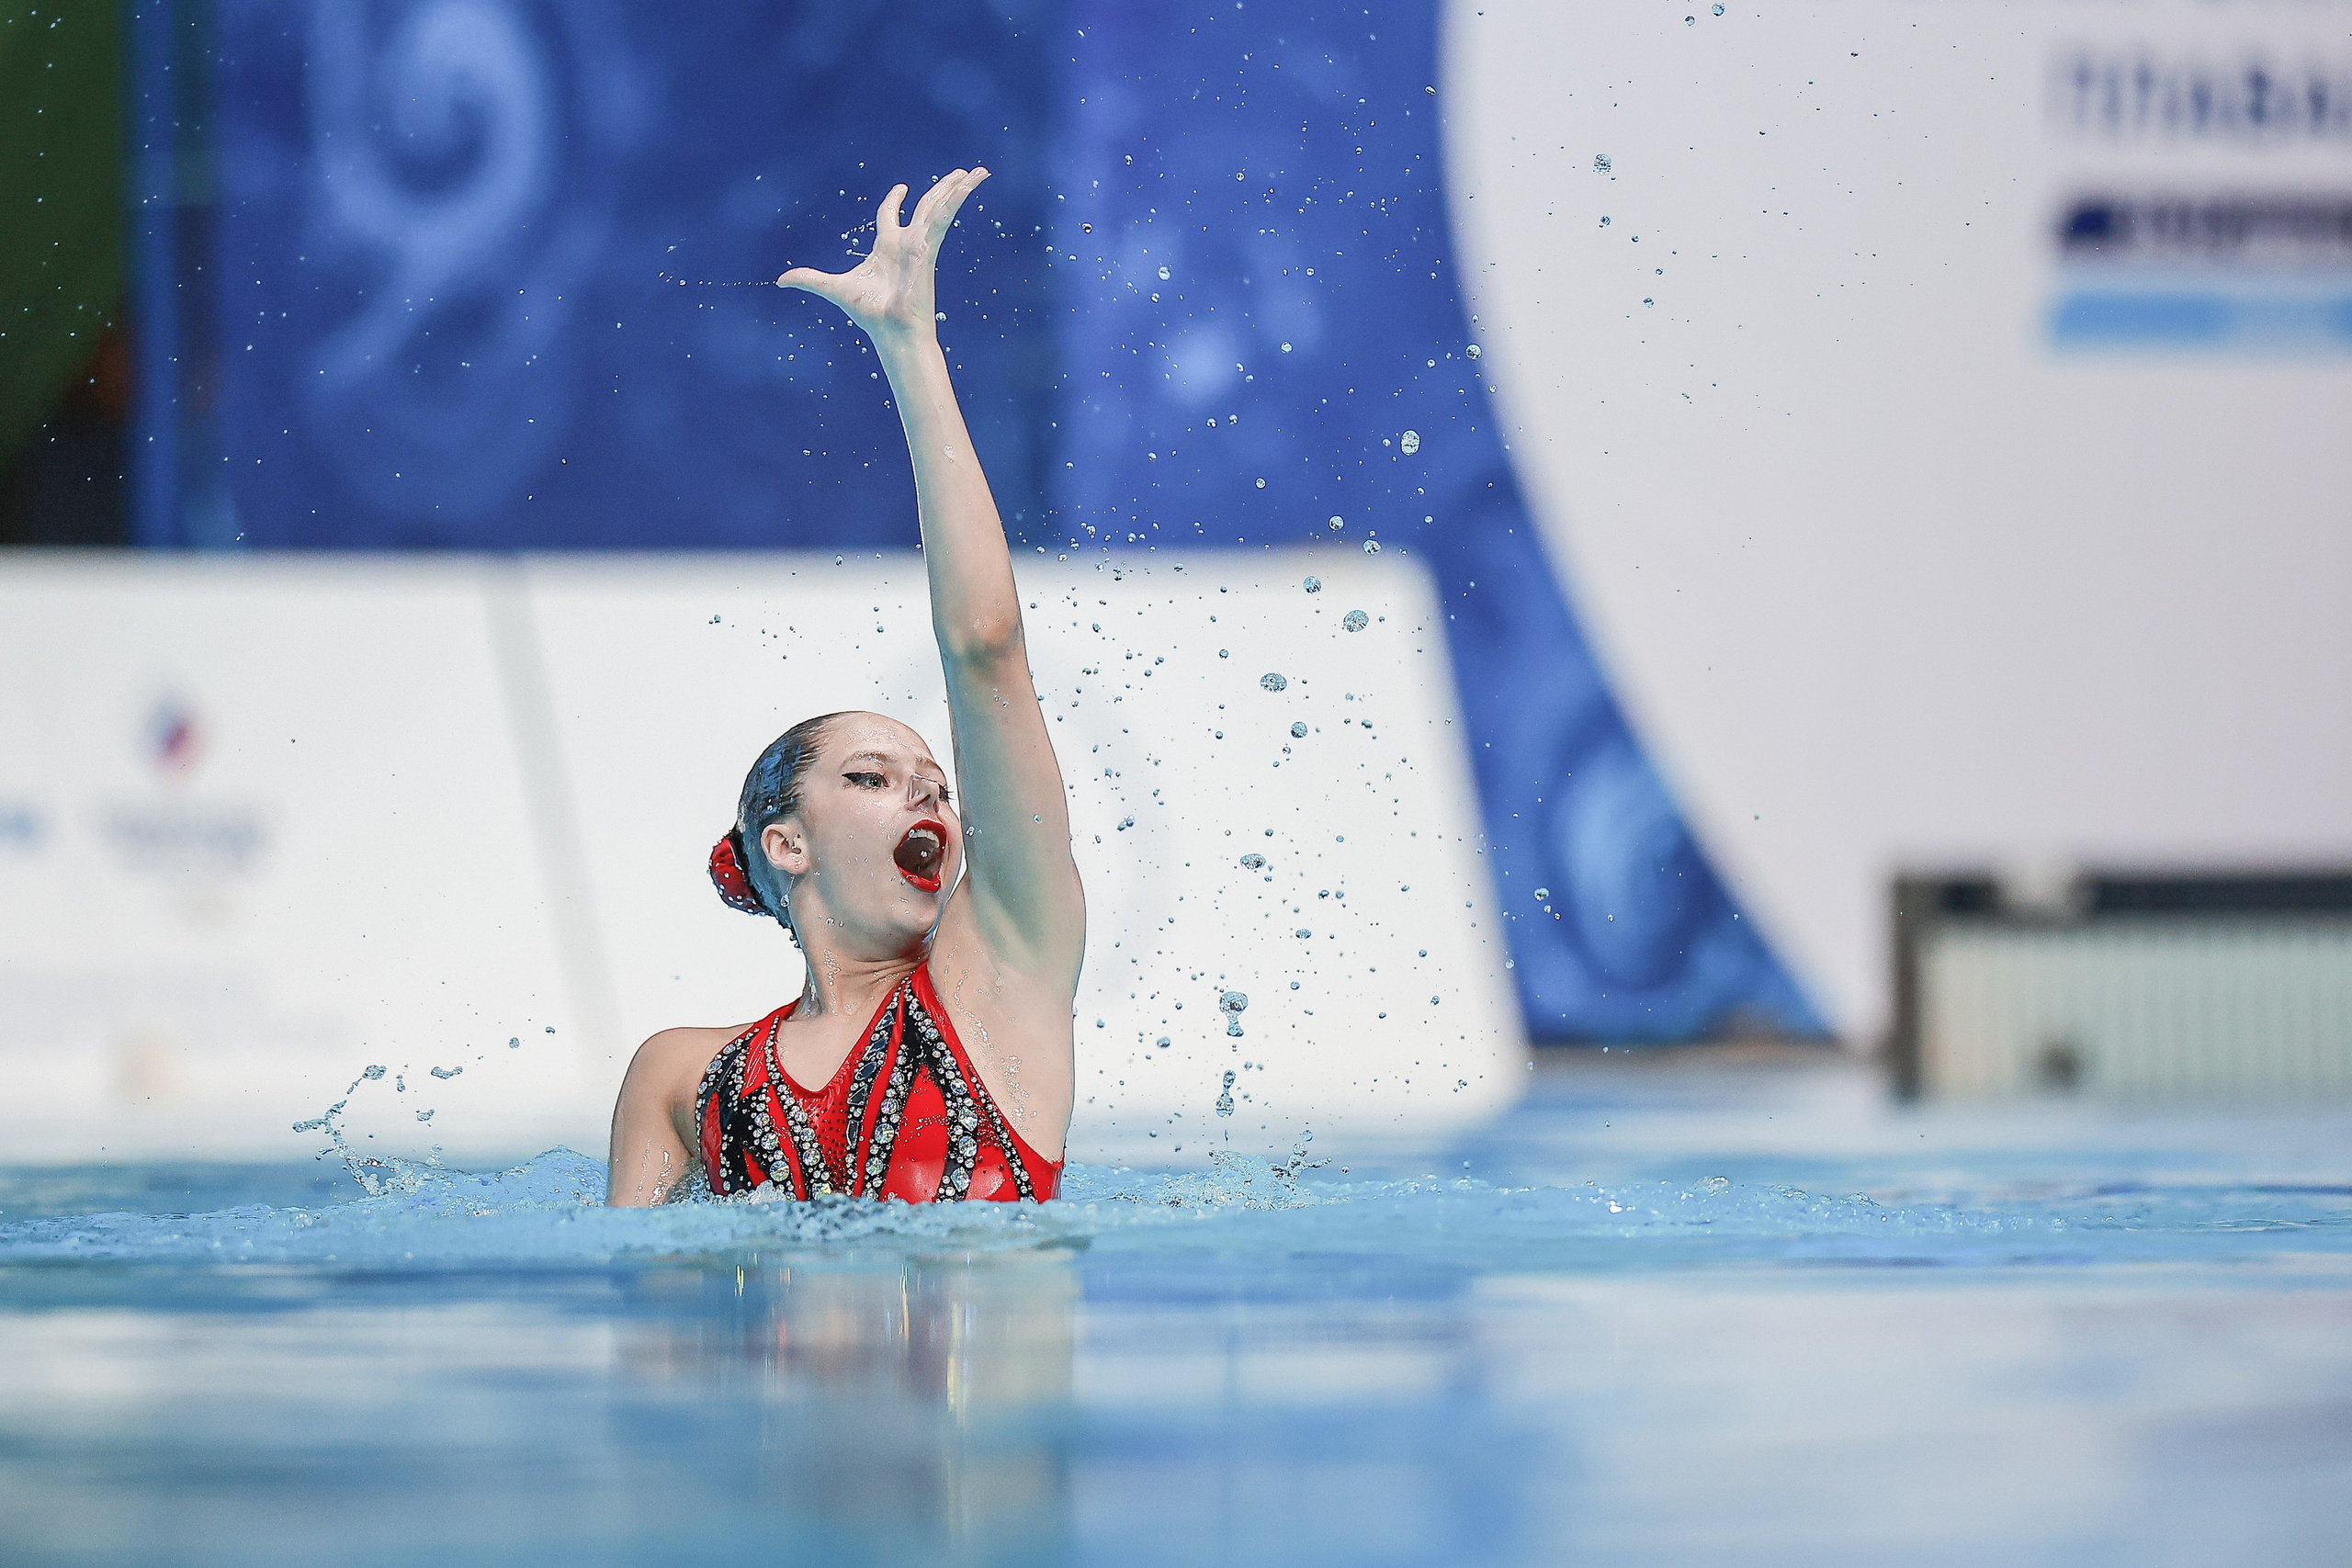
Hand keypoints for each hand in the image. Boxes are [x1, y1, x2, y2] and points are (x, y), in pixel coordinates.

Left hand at [780, 169, 988, 346]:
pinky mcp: (931, 246)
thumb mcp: (832, 288)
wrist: (892, 331)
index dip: (895, 200)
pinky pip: (946, 216)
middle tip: (957, 173)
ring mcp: (922, 243)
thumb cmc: (870, 314)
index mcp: (887, 247)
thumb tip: (780, 281)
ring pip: (940, 207)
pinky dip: (958, 198)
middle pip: (926, 206)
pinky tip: (971, 182)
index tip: (901, 189)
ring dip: (957, 188)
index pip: (891, 216)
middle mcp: (907, 242)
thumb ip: (809, 279)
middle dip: (940, 189)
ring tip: (977, 171)